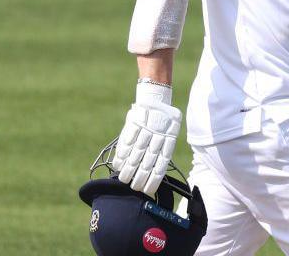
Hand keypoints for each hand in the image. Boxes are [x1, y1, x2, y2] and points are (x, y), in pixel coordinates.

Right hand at [111, 82, 180, 197]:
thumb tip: (153, 174)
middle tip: (134, 188)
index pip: (161, 165)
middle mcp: (158, 137)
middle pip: (148, 162)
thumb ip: (162, 151)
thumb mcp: (169, 133)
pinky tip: (118, 165)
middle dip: (140, 177)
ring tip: (124, 180)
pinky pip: (127, 143)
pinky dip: (122, 155)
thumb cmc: (162, 121)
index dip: (154, 179)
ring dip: (129, 169)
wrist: (155, 98)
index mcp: (169, 140)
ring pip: (136, 154)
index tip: (147, 191)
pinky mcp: (134, 124)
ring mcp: (145, 131)